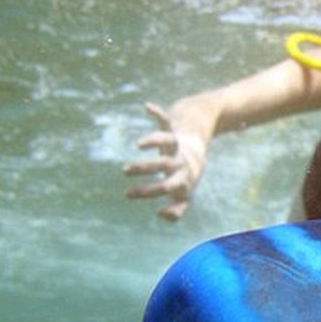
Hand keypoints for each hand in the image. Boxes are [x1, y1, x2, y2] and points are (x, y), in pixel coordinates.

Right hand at [123, 103, 208, 221]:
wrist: (196, 155)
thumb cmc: (185, 179)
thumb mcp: (183, 197)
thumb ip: (176, 212)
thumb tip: (161, 214)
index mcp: (183, 179)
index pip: (167, 186)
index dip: (151, 190)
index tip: (130, 194)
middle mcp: (180, 162)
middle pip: (164, 164)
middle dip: (145, 168)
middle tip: (124, 171)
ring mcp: (176, 146)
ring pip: (166, 141)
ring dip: (152, 141)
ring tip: (138, 145)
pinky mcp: (172, 130)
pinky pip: (166, 120)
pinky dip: (158, 112)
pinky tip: (147, 107)